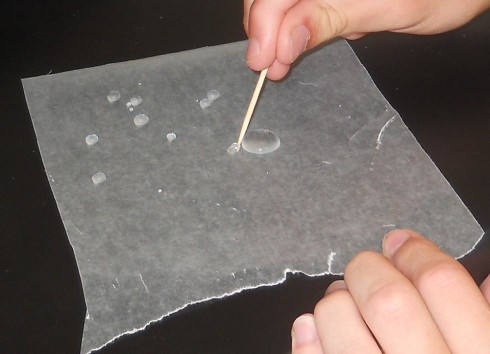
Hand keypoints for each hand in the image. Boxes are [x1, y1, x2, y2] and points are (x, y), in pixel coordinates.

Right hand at [244, 0, 489, 79]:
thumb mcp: (387, 8)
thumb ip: (331, 19)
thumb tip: (285, 41)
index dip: (263, 23)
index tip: (263, 60)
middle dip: (264, 29)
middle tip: (268, 65)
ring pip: (280, 1)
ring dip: (274, 31)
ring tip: (280, 61)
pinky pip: (298, 5)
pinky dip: (292, 26)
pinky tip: (299, 41)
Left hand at [291, 229, 489, 353]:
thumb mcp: (488, 352)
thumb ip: (486, 316)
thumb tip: (487, 276)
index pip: (442, 282)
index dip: (416, 251)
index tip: (399, 241)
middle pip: (385, 296)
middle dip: (368, 269)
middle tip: (365, 268)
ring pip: (339, 318)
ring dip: (336, 302)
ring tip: (344, 307)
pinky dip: (307, 334)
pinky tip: (315, 330)